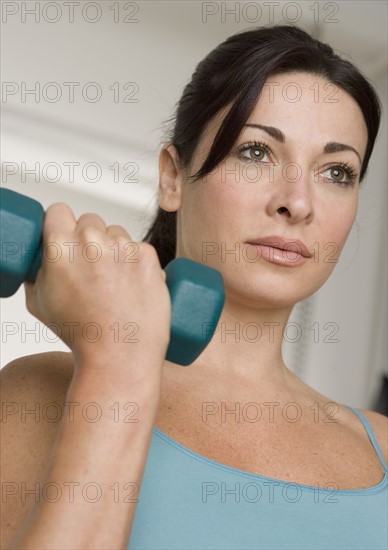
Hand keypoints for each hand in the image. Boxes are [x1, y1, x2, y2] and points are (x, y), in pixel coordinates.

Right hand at [24, 203, 170, 366]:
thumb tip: (40, 259)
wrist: (120, 355)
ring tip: (114, 282)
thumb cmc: (81, 334)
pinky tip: (132, 285)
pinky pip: (139, 247)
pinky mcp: (148, 256)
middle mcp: (92, 241)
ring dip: (114, 248)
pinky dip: (137, 261)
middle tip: (91, 268)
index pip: (58, 210)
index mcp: (60, 247)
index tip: (65, 236)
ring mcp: (123, 247)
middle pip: (89, 221)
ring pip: (116, 233)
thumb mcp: (40, 303)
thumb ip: (36, 273)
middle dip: (88, 239)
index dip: (61, 224)